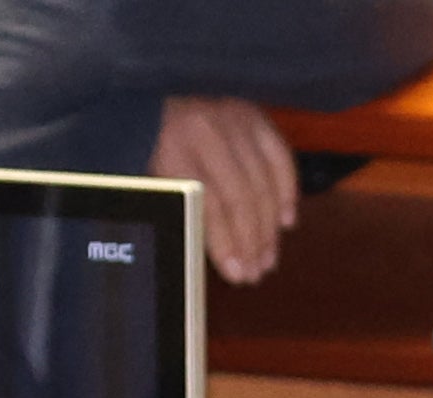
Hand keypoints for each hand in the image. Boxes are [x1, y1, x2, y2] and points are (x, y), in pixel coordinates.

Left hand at [151, 96, 300, 286]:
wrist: (145, 88)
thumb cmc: (147, 139)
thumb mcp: (148, 172)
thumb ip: (176, 206)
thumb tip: (207, 251)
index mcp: (174, 144)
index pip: (209, 205)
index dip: (226, 244)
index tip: (237, 273)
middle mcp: (208, 129)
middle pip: (241, 197)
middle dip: (252, 241)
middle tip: (256, 271)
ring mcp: (235, 120)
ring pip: (264, 184)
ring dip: (269, 228)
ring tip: (268, 257)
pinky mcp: (254, 115)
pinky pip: (280, 160)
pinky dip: (287, 193)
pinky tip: (286, 222)